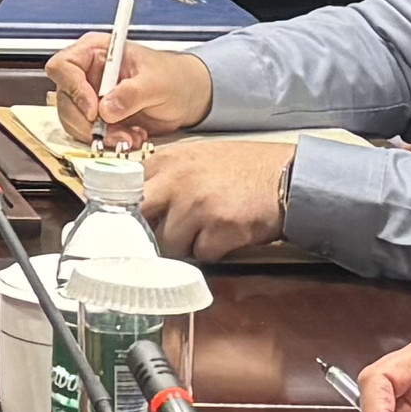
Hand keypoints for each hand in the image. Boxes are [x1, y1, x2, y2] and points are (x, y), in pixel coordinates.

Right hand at [46, 35, 218, 141]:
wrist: (188, 97)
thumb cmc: (174, 77)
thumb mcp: (156, 82)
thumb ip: (131, 93)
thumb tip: (106, 108)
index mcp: (96, 52)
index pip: (64, 66)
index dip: (73, 89)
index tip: (93, 109)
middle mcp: (87, 74)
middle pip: (64, 99)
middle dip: (86, 121)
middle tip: (111, 131)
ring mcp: (90, 97)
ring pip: (73, 121)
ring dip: (99, 135)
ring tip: (129, 135)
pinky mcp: (98, 119)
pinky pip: (89, 135)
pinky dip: (108, 141)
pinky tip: (131, 136)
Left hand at [131, 132, 305, 259]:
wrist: (287, 176)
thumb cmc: (241, 168)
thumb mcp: (195, 157)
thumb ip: (164, 176)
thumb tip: (134, 204)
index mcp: (167, 161)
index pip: (123, 191)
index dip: (124, 212)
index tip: (123, 225)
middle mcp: (177, 181)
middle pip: (139, 221)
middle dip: (146, 234)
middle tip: (156, 239)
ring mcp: (197, 206)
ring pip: (170, 244)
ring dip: (186, 244)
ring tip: (207, 229)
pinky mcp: (219, 229)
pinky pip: (201, 254)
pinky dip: (213, 250)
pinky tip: (227, 234)